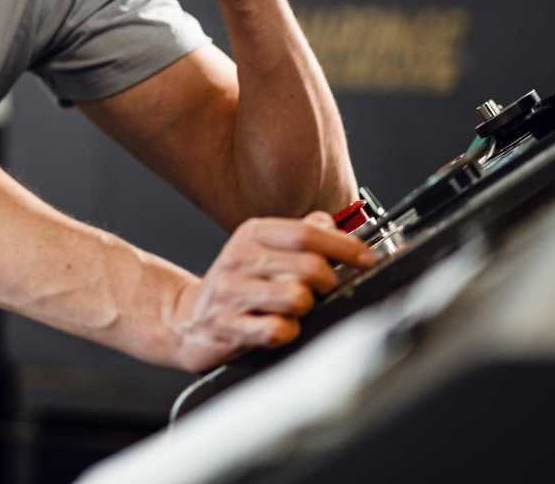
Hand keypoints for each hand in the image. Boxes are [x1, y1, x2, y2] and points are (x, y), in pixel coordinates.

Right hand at [168, 212, 374, 371]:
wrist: (187, 319)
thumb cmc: (235, 285)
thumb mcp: (260, 248)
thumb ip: (298, 234)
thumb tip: (332, 222)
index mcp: (252, 234)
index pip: (307, 232)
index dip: (345, 247)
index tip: (367, 259)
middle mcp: (239, 259)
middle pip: (308, 266)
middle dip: (329, 283)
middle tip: (325, 291)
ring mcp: (231, 293)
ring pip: (296, 297)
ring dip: (307, 308)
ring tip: (297, 309)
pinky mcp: (228, 326)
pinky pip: (277, 330)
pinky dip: (288, 332)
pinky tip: (281, 328)